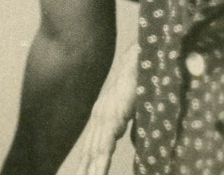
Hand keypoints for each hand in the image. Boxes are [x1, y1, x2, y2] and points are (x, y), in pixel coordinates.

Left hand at [73, 42, 137, 174]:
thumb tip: (130, 140)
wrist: (140, 60)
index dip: (86, 165)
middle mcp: (100, 118)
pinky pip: (106, 144)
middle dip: (83, 170)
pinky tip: (96, 173)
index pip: (92, 147)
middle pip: (89, 153)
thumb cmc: (138, 81)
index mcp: (103, 117)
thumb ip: (129, 125)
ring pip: (95, 152)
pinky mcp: (113, 117)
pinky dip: (101, 162)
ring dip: (90, 171)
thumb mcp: (133, 108)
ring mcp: (105, 118)